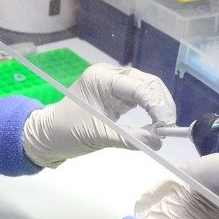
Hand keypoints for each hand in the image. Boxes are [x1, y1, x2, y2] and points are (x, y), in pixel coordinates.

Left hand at [21, 65, 177, 167]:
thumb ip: (129, 138)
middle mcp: (109, 75)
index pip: (139, 87)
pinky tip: (156, 121)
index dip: (157, 104)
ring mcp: (113, 82)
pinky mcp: (115, 93)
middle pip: (147, 83)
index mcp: (101, 79)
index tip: (167, 125)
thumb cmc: (67, 132)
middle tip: (170, 127)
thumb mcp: (99, 136)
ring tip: (165, 126)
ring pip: (146, 88)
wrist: (48, 134)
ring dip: (158, 104)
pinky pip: (139, 96)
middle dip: (161, 103)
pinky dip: (150, 107)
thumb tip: (157, 142)